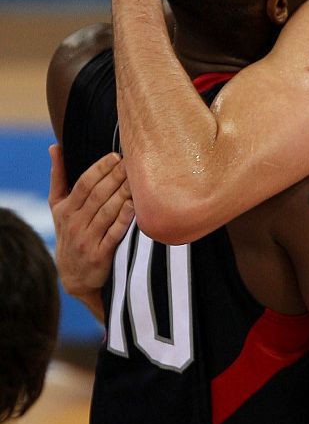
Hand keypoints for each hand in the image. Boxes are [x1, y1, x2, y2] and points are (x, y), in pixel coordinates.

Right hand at [48, 146, 134, 316]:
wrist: (74, 277)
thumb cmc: (70, 232)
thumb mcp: (58, 207)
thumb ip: (58, 177)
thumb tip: (54, 146)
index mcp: (65, 209)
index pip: (83, 184)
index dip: (99, 169)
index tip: (115, 156)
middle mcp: (74, 224)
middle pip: (97, 196)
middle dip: (115, 177)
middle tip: (132, 163)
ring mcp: (86, 241)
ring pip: (106, 212)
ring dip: (122, 194)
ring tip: (138, 180)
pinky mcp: (100, 256)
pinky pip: (113, 235)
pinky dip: (123, 220)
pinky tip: (134, 206)